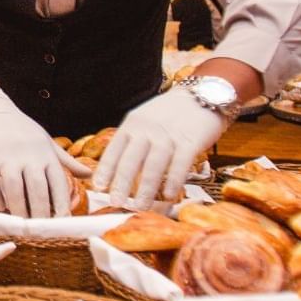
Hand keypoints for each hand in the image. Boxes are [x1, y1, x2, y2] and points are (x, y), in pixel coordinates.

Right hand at [0, 85, 74, 216]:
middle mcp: (29, 156)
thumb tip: (90, 174)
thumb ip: (66, 161)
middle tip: (40, 228)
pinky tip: (1, 206)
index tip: (62, 222)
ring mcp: (7, 157)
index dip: (61, 205)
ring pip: (14, 189)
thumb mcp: (47, 142)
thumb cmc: (23, 129)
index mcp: (46, 154)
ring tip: (21, 220)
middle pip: (37, 190)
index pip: (58, 183)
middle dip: (40, 213)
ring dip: (18, 208)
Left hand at [94, 85, 226, 206]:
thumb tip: (117, 170)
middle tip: (115, 202)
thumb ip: (132, 141)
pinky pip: (180, 164)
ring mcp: (169, 135)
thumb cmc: (170, 113)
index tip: (98, 187)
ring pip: (153, 165)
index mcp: (132, 124)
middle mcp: (148, 129)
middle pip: (131, 159)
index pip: (114, 149)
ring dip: (145, 188)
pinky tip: (167, 196)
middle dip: (121, 183)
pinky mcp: (190, 141)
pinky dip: (173, 181)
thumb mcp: (144, 119)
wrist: (203, 94)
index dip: (106, 169)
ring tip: (139, 206)